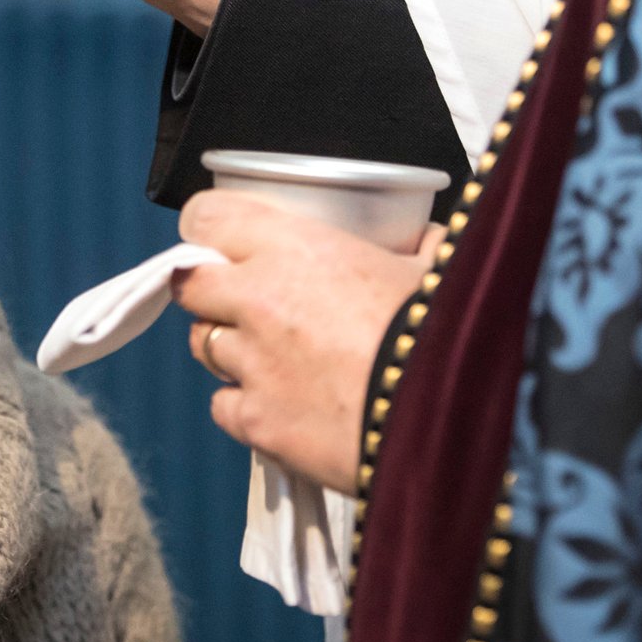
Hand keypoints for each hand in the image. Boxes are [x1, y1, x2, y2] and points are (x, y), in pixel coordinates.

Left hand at [171, 191, 444, 494]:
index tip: (223, 240)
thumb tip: (431, 238)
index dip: (208, 228)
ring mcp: (253, 366)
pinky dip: (244, 405)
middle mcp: (260, 302)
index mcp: (296, 249)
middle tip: (244, 298)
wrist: (453, 420)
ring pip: (203, 345)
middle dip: (209, 289)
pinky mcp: (256, 423)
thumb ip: (420, 245)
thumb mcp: (437, 270)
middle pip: (189, 285)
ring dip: (230, 346)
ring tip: (277, 354)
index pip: (206, 219)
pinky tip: (283, 404)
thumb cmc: (449, 337)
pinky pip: (224, 407)